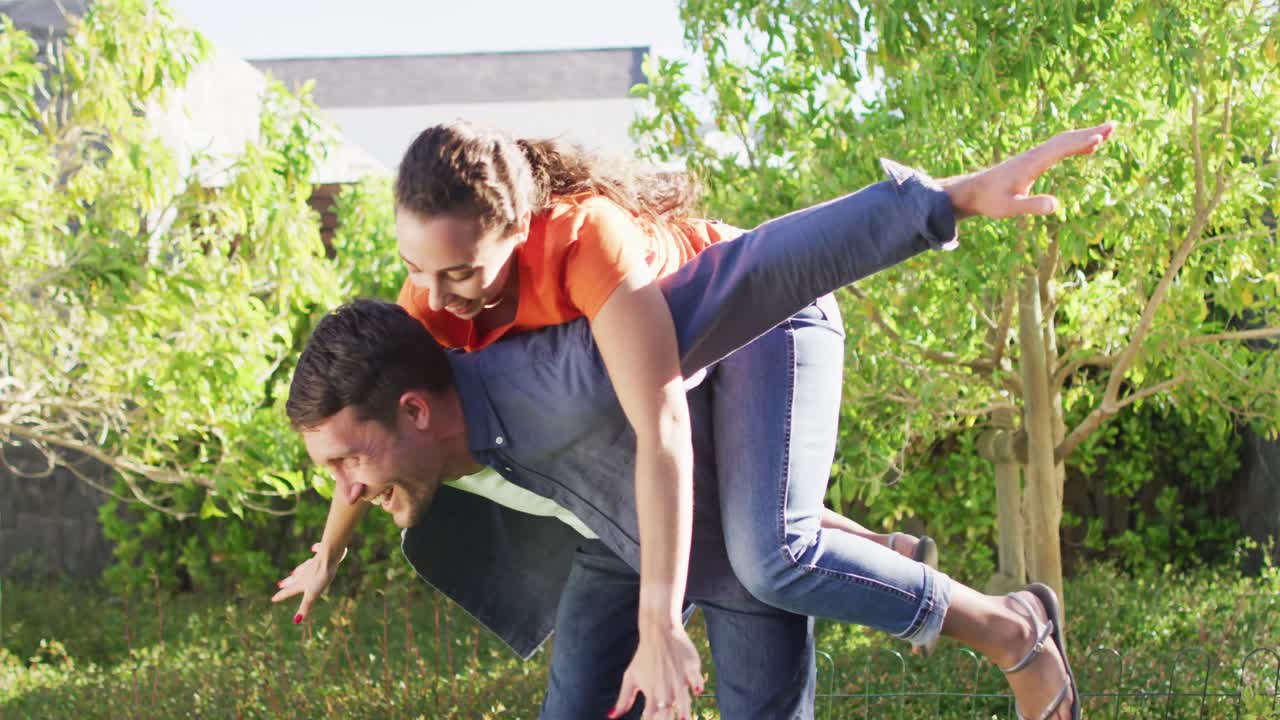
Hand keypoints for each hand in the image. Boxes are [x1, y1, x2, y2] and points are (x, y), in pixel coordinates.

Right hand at [271, 542, 346, 623]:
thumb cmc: (320, 576)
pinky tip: (313, 548)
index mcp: (302, 583)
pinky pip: (316, 552)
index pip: (289, 591)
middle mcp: (305, 573)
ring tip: (294, 573)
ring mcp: (313, 564)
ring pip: (302, 568)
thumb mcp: (313, 594)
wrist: (328, 556)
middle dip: (287, 583)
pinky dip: (313, 551)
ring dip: (297, 571)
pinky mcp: (322, 555)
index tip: (273, 599)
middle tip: (280, 584)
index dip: (281, 596)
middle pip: (294, 579)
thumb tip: (296, 620)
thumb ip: (305, 606)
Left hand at [609, 623, 703, 719]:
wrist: (657, 632)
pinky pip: (694, 677)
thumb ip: (623, 699)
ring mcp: (678, 677)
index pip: (651, 716)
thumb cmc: (643, 657)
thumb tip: (610, 716)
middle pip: (668, 710)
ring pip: (683, 697)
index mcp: (651, 693)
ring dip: (683, 709)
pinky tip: (697, 690)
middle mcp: (665, 687)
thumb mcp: (630, 677)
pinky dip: (696, 684)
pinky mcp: (690, 667)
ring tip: (683, 718)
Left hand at [944, 121, 1115, 219]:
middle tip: (1114, 126)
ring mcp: (1034, 156)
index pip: (1061, 148)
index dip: (1081, 142)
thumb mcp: (1010, 208)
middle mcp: (1034, 155)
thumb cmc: (991, 201)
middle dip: (1089, 132)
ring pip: (1062, 141)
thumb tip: (1056, 205)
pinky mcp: (1032, 160)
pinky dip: (1074, 143)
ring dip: (1084, 135)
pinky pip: (1058, 147)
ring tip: (1107, 132)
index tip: (1101, 137)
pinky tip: (1086, 147)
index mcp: (1032, 163)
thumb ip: (1031, 206)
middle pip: (1065, 139)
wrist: (973, 192)